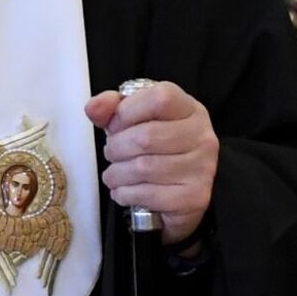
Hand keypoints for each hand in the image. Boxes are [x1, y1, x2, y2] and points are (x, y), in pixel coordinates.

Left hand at [85, 82, 218, 243]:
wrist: (178, 187)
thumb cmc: (154, 145)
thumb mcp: (134, 117)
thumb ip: (112, 107)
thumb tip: (94, 108)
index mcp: (188, 108)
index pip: (158, 99)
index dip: (126, 112)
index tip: (114, 125)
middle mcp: (202, 136)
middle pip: (145, 137)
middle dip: (116, 147)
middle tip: (111, 153)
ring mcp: (203, 168)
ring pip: (144, 168)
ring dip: (116, 173)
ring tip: (114, 173)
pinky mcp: (195, 196)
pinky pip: (149, 194)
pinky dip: (125, 193)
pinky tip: (123, 190)